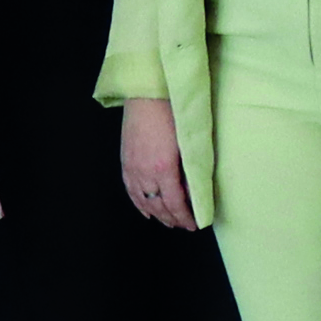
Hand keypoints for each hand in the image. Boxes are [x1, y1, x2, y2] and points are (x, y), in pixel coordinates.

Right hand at [121, 98, 198, 232]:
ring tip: (169, 222)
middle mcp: (145, 173)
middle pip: (159, 206)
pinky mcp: (125, 162)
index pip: (175, 203)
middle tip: (185, 225)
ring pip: (144, 201)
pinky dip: (139, 204)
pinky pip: (131, 190)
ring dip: (158, 214)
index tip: (195, 224)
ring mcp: (133, 168)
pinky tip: (146, 211)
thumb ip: (190, 169)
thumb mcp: (188, 143)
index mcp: (164, 168)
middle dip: (173, 219)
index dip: (185, 217)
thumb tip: (194, 190)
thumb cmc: (171, 113)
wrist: (147, 95)